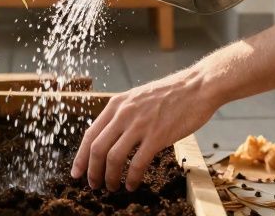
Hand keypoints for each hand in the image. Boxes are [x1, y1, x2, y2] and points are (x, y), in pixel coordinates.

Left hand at [71, 68, 215, 190]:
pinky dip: (131, 178)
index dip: (80, 157)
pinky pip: (137, 163)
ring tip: (112, 187)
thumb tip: (111, 137)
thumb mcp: (138, 98)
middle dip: (92, 171)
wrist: (197, 86)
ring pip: (113, 158)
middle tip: (93, 185)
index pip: (90, 134)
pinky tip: (131, 185)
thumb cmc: (172, 93)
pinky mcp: (157, 136)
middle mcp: (124, 113)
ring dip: (109, 177)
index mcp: (117, 104)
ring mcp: (139, 125)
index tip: (76, 172)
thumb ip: (124, 114)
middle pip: (96, 148)